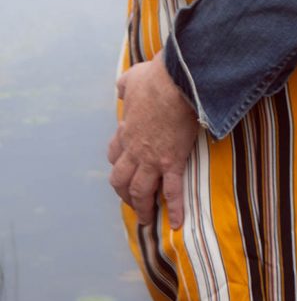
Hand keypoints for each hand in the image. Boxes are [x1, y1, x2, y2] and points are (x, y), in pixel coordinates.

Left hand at [107, 53, 199, 229]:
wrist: (176, 81)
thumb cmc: (156, 77)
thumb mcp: (132, 78)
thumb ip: (125, 86)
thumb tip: (121, 89)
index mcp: (126, 130)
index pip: (115, 154)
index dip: (119, 165)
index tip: (124, 168)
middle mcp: (134, 149)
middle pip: (121, 180)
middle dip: (125, 194)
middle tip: (133, 201)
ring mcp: (152, 158)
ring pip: (140, 191)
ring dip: (143, 208)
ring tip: (148, 219)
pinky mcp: (172, 162)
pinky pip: (171, 192)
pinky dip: (175, 209)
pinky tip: (178, 223)